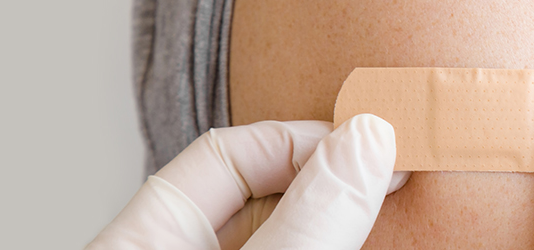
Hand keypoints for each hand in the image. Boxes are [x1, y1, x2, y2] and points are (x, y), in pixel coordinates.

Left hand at [86, 114, 410, 249]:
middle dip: (327, 179)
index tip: (370, 147)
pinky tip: (365, 240)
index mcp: (144, 239)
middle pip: (261, 197)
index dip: (301, 141)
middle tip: (390, 175)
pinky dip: (332, 249)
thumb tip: (363, 146)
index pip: (225, 155)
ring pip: (285, 238)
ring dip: (336, 221)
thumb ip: (305, 224)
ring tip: (382, 205)